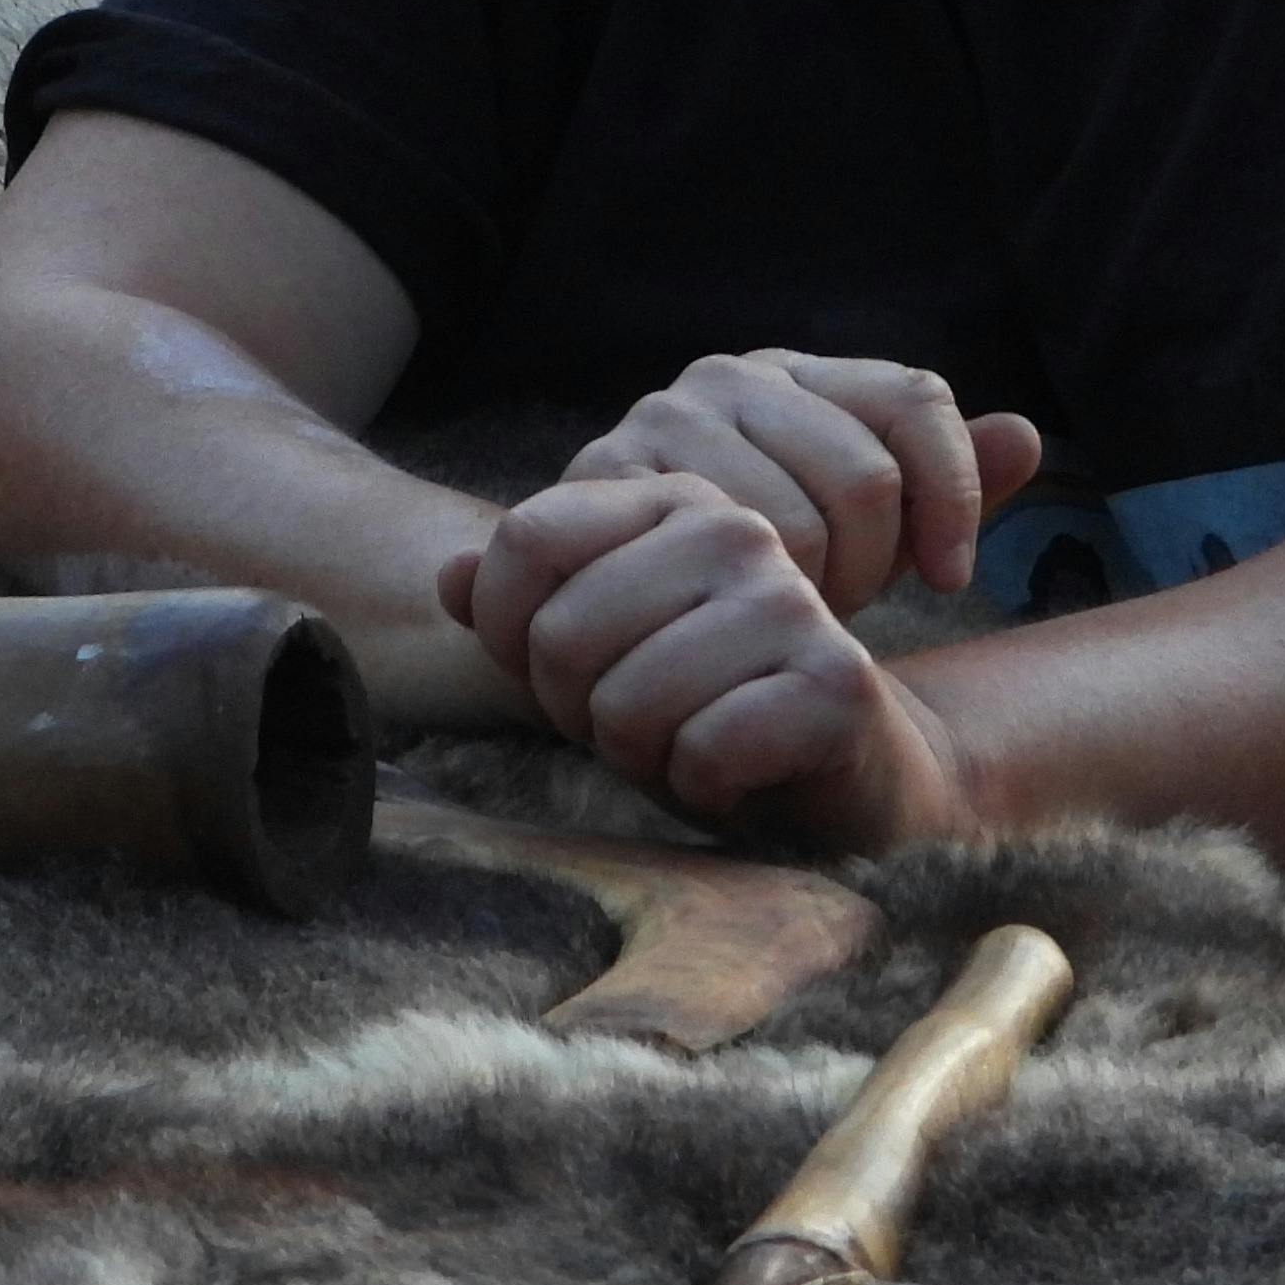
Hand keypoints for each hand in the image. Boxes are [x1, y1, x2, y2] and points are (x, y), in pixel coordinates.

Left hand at [439, 471, 984, 851]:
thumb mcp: (595, 654)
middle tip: (643, 722)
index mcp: (672, 498)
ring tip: (690, 744)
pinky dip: (705, 787)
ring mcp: (792, 600)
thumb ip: (519, 609)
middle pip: (563, 634)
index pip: (527, 539)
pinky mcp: (837, 682)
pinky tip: (740, 776)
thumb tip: (446, 577)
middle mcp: (735, 530)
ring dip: (644, 756)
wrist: (836, 775)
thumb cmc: (701, 706)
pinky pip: (705, 752)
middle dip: (584, 710)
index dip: (512, 631)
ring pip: (629, 703)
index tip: (561, 669)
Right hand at [558, 350, 1040, 616]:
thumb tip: (1026, 437)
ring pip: (795, 523)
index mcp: (798, 373)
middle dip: (873, 564)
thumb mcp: (871, 536)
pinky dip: (752, 598)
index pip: (915, 400)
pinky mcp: (609, 482)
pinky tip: (750, 621)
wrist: (626, 615)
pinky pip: (718, 549)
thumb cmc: (764, 572)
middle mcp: (726, 377)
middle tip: (844, 609)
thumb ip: (946, 488)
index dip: (954, 493)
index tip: (952, 578)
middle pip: (863, 474)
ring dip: (809, 594)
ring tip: (788, 616)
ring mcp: (662, 422)